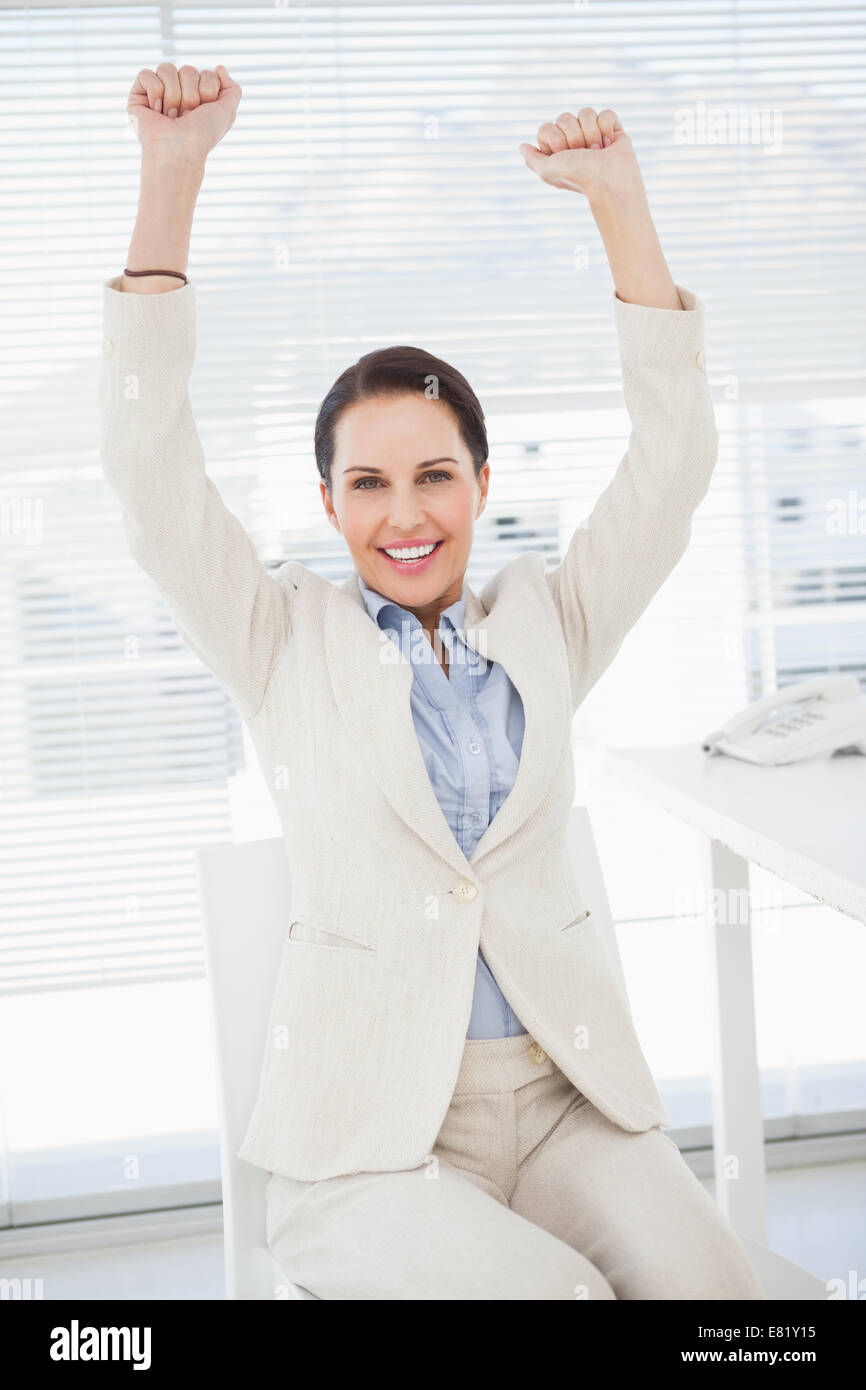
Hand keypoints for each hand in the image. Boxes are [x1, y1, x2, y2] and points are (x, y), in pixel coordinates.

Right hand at [127, 62, 241, 164]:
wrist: (178, 149)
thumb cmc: (202, 135)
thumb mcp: (227, 112)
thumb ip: (233, 89)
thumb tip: (219, 68)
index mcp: (198, 96)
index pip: (206, 73)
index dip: (208, 91)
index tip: (203, 111)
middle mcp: (178, 93)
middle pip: (188, 69)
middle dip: (190, 95)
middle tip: (186, 116)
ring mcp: (158, 93)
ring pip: (167, 68)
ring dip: (173, 95)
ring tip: (171, 116)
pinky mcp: (139, 94)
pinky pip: (146, 74)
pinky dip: (154, 92)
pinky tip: (156, 111)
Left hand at [519, 107, 640, 202]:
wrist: (607, 181)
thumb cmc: (578, 177)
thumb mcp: (547, 171)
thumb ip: (532, 159)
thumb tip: (522, 146)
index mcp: (557, 149)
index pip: (546, 127)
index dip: (555, 139)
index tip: (564, 155)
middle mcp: (573, 139)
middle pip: (564, 117)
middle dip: (573, 137)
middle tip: (583, 155)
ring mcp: (593, 132)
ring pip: (586, 112)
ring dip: (591, 134)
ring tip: (597, 152)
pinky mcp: (611, 128)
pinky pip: (605, 113)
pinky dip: (607, 129)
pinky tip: (609, 145)